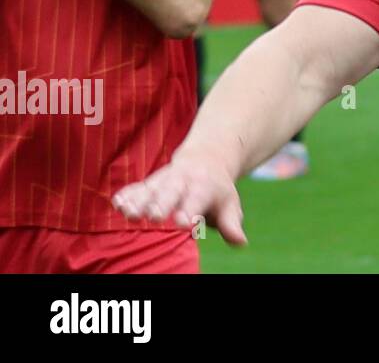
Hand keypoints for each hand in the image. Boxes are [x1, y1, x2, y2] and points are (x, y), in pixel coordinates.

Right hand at [113, 149, 247, 245]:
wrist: (207, 158)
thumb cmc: (218, 190)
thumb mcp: (229, 203)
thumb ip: (231, 223)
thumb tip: (240, 242)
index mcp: (204, 187)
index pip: (197, 199)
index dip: (190, 210)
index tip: (184, 223)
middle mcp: (182, 181)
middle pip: (170, 192)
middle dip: (162, 203)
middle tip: (154, 216)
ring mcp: (164, 180)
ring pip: (150, 189)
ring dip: (138, 200)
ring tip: (127, 212)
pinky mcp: (150, 183)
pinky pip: (137, 187)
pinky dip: (127, 195)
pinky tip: (116, 203)